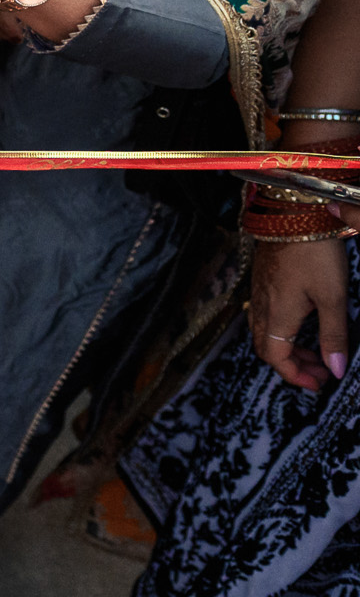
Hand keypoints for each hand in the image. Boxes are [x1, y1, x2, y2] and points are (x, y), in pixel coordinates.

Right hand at [249, 232, 350, 390]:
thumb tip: (336, 369)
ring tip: (314, 350)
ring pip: (264, 331)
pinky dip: (281, 329)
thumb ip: (334, 335)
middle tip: (321, 370)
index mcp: (277, 315)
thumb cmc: (314, 253)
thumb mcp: (333, 297)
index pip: (277, 358)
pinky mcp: (262, 279)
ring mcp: (259, 291)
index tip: (320, 382)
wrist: (292, 214)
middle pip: (267, 347)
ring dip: (287, 347)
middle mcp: (261, 306)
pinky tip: (300, 322)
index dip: (296, 375)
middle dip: (293, 364)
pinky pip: (263, 314)